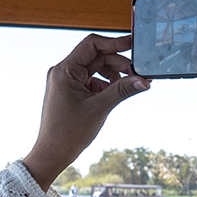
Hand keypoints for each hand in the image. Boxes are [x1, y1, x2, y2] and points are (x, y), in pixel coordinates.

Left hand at [22, 33, 149, 190]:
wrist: (53, 153)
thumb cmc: (67, 133)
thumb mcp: (99, 108)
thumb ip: (122, 90)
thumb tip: (143, 80)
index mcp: (64, 70)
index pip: (92, 45)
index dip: (114, 43)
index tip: (132, 44)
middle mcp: (64, 72)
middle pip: (96, 56)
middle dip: (118, 63)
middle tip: (137, 73)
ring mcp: (67, 81)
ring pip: (96, 68)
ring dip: (114, 74)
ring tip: (129, 85)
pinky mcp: (72, 91)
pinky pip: (93, 80)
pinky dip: (107, 85)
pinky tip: (117, 94)